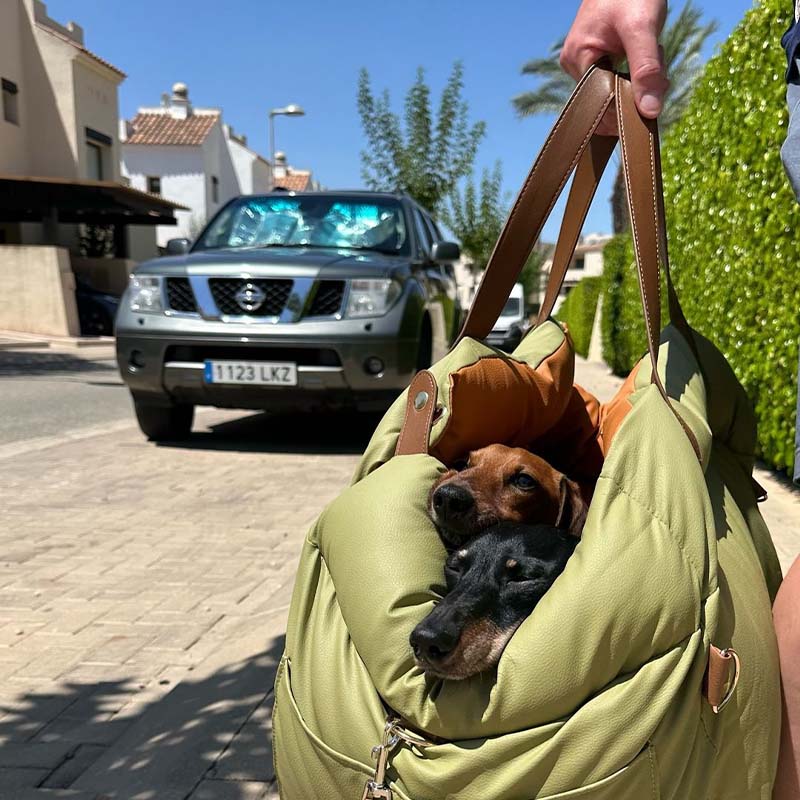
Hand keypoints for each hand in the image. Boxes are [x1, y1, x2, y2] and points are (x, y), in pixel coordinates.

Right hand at [560, 0, 668, 132]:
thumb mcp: (643, 27)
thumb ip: (646, 70)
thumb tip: (649, 112)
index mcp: (578, 58)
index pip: (601, 103)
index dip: (628, 105)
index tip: (654, 95)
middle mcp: (575, 63)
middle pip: (608, 97)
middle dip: (637, 89)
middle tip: (659, 69)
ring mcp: (584, 60)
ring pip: (615, 88)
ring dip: (640, 79)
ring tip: (652, 52)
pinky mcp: (595, 56)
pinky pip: (616, 77)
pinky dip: (636, 71)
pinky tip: (645, 54)